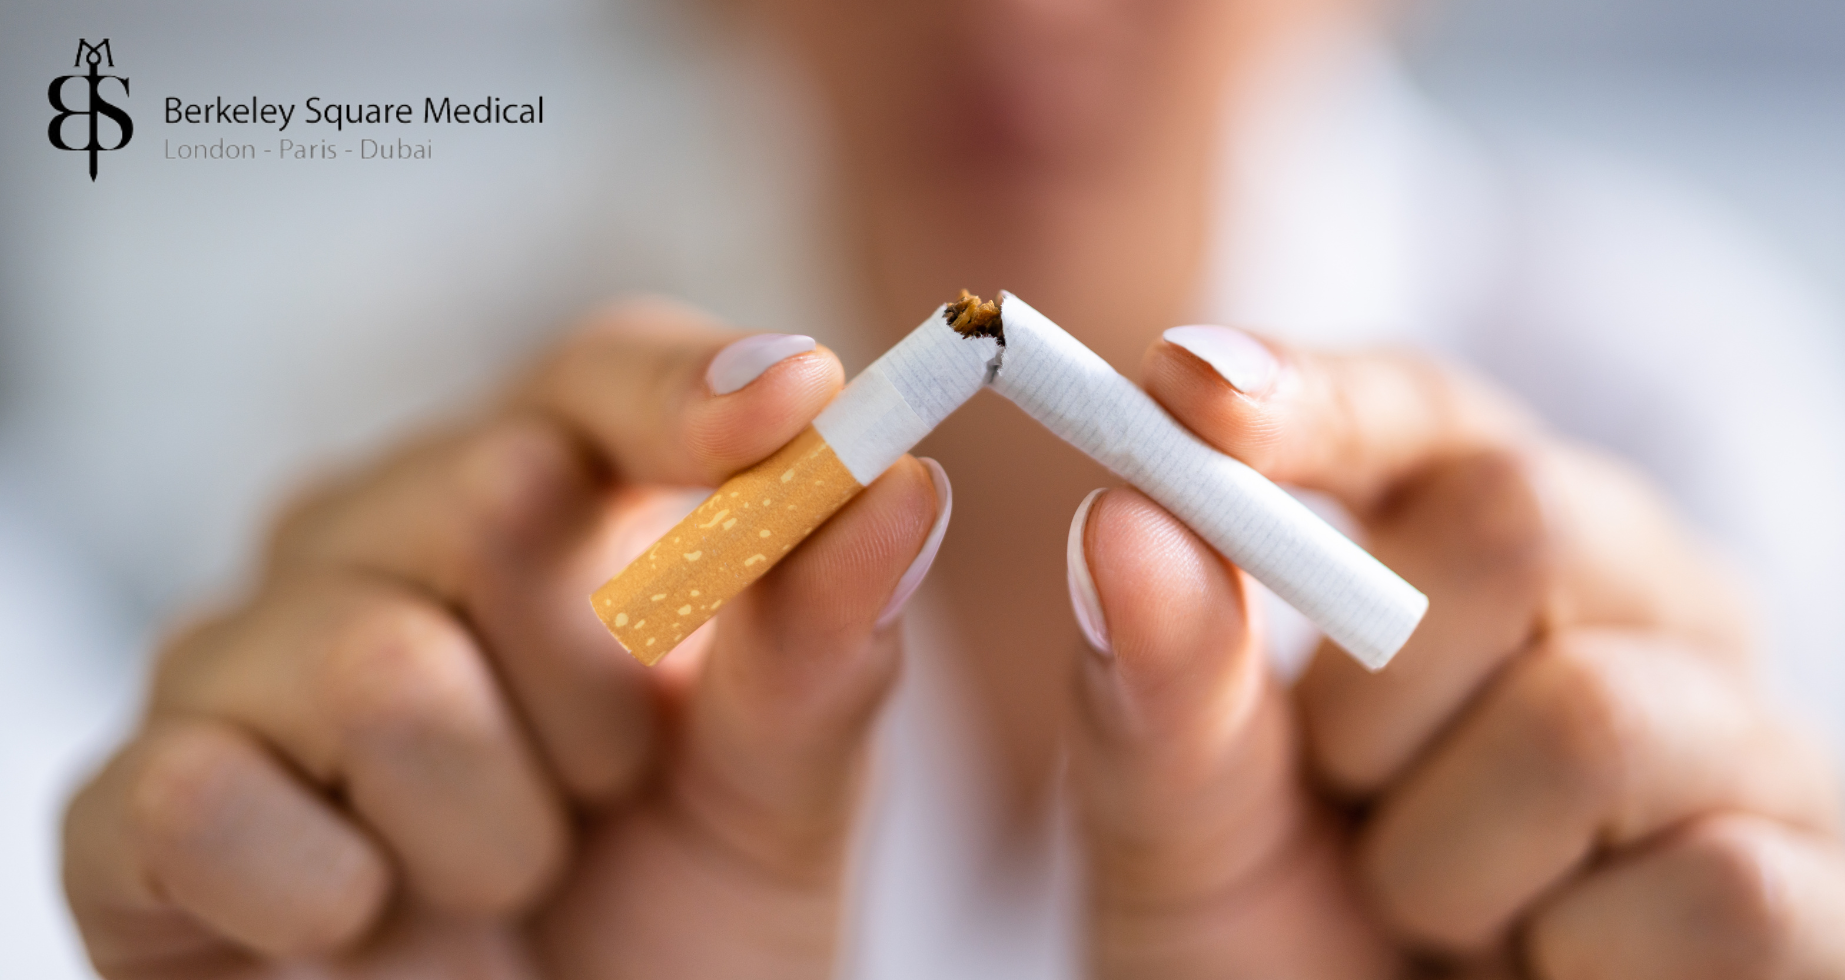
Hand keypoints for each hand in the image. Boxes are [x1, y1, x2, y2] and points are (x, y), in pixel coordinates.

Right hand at [63, 301, 947, 978]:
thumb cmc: (672, 938)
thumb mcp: (778, 804)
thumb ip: (826, 650)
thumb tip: (900, 483)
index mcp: (550, 515)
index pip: (599, 377)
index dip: (691, 389)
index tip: (796, 409)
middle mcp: (383, 546)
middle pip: (497, 488)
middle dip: (604, 685)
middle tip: (611, 787)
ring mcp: (249, 664)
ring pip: (377, 664)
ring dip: (493, 821)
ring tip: (508, 878)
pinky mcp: (139, 811)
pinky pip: (208, 796)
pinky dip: (330, 893)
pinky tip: (361, 924)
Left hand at [1066, 327, 1844, 978]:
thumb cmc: (1272, 956)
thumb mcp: (1180, 833)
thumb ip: (1159, 686)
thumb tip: (1126, 520)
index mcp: (1483, 559)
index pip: (1421, 413)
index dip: (1315, 396)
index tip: (1192, 401)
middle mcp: (1638, 611)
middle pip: (1523, 517)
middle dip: (1372, 696)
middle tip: (1345, 801)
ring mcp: (1748, 749)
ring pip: (1599, 718)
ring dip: (1449, 861)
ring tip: (1438, 917)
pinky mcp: (1824, 905)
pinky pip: (1718, 886)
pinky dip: (1582, 960)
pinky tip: (1558, 978)